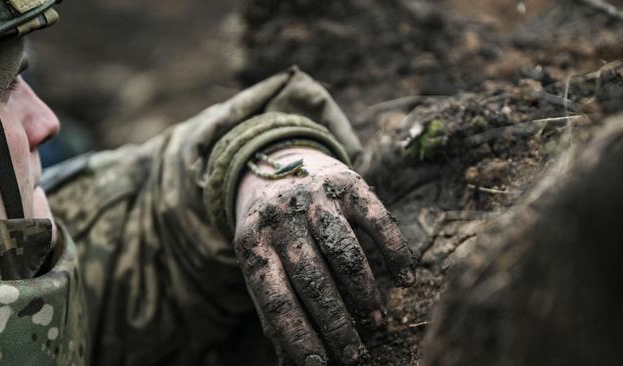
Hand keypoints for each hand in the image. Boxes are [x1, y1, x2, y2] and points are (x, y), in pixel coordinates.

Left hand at [235, 148, 415, 365]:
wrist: (276, 163)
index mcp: (252, 243)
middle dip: (337, 324)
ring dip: (365, 293)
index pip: (276, 299)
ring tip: (377, 323)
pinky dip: (395, 252)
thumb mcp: (259, 259)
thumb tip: (291, 359)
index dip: (298, 336)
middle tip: (355, 355)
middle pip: (313, 280)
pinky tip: (406, 279)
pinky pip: (377, 220)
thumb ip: (272, 303)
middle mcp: (282, 219)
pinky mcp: (347, 183)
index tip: (319, 365)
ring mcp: (315, 198)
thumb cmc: (270, 229)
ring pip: (345, 253)